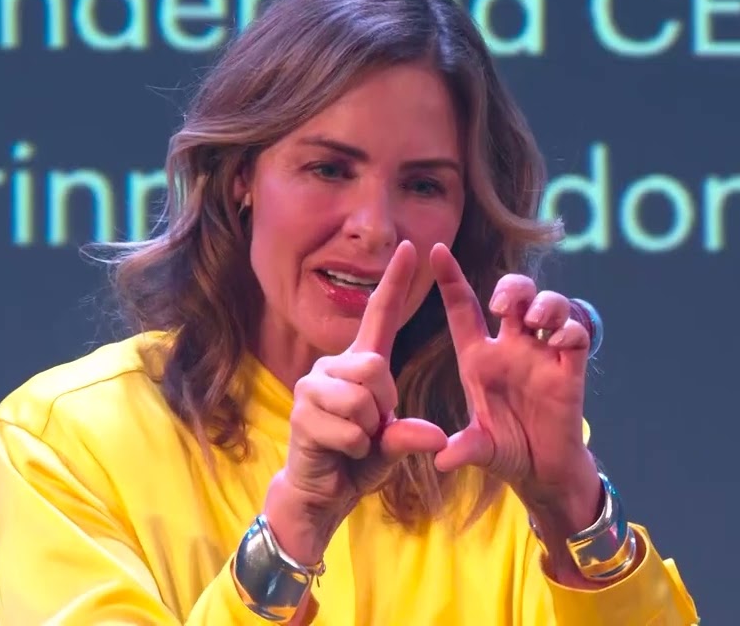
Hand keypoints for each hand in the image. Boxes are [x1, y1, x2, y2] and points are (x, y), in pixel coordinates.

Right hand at [263, 241, 447, 564]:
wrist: (322, 492)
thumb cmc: (358, 459)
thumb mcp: (393, 444)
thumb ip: (410, 434)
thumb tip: (437, 438)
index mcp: (359, 363)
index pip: (379, 314)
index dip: (394, 282)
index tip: (409, 246)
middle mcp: (332, 365)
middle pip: (376, 366)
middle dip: (383, 404)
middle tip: (372, 426)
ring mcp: (312, 386)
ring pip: (362, 399)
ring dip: (368, 430)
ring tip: (354, 439)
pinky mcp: (301, 413)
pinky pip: (350, 429)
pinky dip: (356, 448)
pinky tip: (341, 452)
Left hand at [429, 244, 601, 532]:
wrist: (544, 472)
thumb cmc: (506, 452)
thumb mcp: (481, 450)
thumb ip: (464, 449)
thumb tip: (441, 458)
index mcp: (479, 358)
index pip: (464, 309)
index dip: (450, 278)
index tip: (435, 251)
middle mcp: (511, 348)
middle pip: (513, 295)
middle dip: (510, 287)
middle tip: (504, 307)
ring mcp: (543, 356)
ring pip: (548, 305)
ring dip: (545, 304)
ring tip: (536, 323)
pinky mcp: (570, 369)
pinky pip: (576, 334)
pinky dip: (569, 330)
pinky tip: (558, 343)